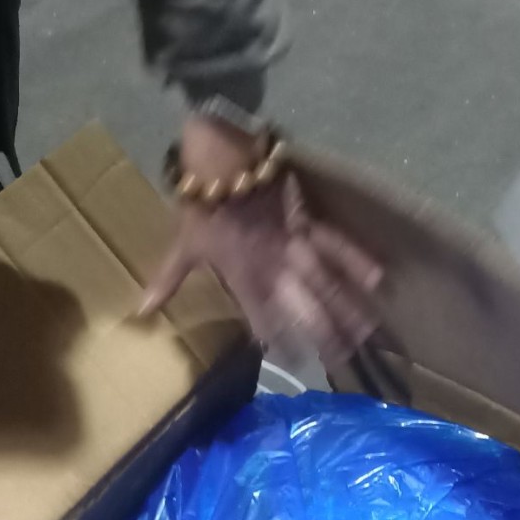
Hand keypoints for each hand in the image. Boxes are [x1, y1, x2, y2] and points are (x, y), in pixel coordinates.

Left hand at [141, 117, 381, 366]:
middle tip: (342, 361)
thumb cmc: (200, 201)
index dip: (279, 343)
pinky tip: (377, 278)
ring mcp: (293, 243)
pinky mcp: (308, 220)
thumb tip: (141, 313)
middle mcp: (272, 265)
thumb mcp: (182, 244)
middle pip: (302, 307)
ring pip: (324, 282)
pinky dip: (356, 258)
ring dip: (346, 308)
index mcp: (241, 276)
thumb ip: (168, 281)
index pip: (262, 319)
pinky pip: (336, 242)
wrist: (218, 153)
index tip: (295, 365)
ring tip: (365, 335)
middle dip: (323, 335)